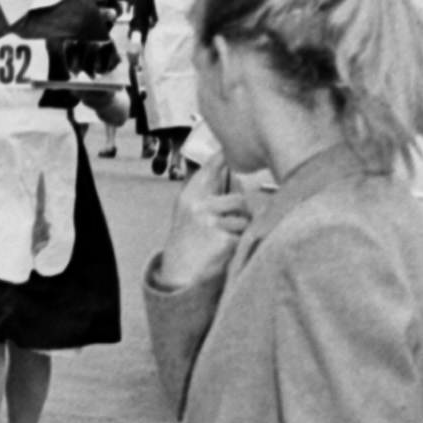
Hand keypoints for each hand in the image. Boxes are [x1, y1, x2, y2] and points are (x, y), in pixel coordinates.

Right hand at [152, 152, 245, 290]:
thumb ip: (206, 192)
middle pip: (239, 199)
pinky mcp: (223, 240)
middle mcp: (199, 206)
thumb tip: (231, 169)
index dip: (223, 158)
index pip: (211, 169)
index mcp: (190, 196)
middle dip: (241, 212)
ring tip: (224, 238)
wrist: (178, 272)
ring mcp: (210, 223)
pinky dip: (239, 244)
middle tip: (231, 223)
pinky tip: (223, 250)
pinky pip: (243, 236)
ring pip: (244, 219)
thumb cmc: (187, 239)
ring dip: (241, 230)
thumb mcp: (188, 211)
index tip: (229, 151)